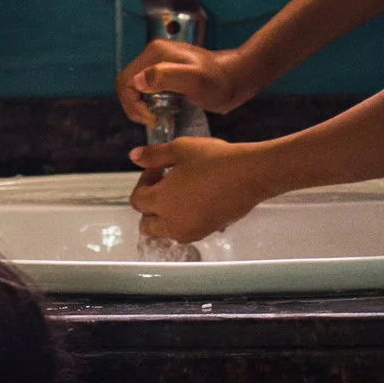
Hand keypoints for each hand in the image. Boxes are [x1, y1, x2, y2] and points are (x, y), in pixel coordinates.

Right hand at [115, 35, 254, 126]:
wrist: (237, 77)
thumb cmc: (219, 81)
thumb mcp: (194, 80)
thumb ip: (165, 77)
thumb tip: (137, 81)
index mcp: (155, 53)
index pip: (126, 81)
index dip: (133, 104)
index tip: (152, 118)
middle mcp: (154, 54)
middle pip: (127, 84)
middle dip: (134, 106)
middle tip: (153, 121)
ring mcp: (159, 62)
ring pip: (135, 88)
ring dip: (141, 106)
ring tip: (158, 118)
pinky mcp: (166, 72)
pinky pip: (146, 89)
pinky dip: (149, 103)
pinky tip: (163, 111)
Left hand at [130, 134, 263, 248]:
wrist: (250, 174)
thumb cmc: (213, 159)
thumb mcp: (180, 149)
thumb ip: (154, 155)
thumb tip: (133, 156)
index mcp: (161, 202)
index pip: (137, 200)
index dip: (143, 182)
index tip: (158, 169)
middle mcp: (172, 223)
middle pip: (147, 224)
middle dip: (149, 206)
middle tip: (165, 184)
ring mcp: (191, 231)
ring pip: (166, 231)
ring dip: (165, 216)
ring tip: (182, 192)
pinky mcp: (208, 232)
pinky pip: (186, 231)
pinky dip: (183, 220)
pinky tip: (198, 199)